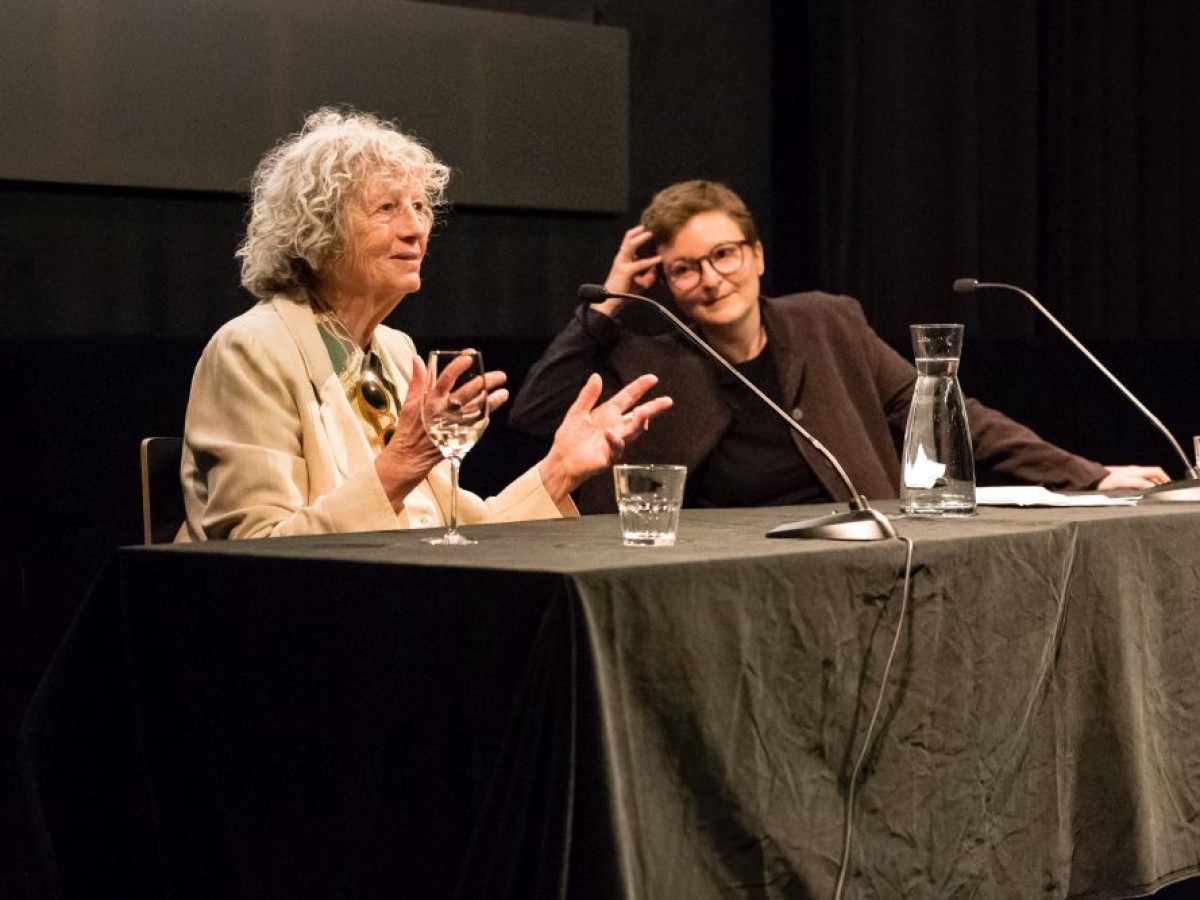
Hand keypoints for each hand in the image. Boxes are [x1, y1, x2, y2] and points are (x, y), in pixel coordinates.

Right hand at [374, 354, 509, 508]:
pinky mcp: (459, 437)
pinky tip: (493, 409)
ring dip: (492, 400)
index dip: (458, 366)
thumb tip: (417, 358)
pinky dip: (485, 416)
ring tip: (503, 392)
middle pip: (468, 392)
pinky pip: (476, 425)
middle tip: (499, 376)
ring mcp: (453, 424)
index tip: (470, 356)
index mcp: (430, 400)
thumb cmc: (408, 430)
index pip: (446, 378)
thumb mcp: (409, 403)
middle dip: (486, 382)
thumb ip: (417, 380)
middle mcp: (443, 411)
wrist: (408, 458)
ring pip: (476, 408)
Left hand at [537, 373, 673, 501]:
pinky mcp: (609, 457)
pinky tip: (610, 433)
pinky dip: (615, 441)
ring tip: (645, 411)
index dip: (640, 388)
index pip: (628, 398)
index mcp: (608, 413)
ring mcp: (614, 442)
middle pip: (638, 416)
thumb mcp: (577, 412)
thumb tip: (596, 376)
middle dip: (653, 408)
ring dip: (639, 422)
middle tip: (666, 401)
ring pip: (632, 431)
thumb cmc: (570, 438)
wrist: (561, 460)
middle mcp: (616, 427)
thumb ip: (588, 395)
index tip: (652, 379)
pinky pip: (616, 449)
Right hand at [593, 226, 661, 316]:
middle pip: (628, 239)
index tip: (649, 230)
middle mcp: (621, 259)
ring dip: (641, 238)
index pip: (629, 242)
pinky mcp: (625, 271)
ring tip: (651, 233)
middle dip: (638, 231)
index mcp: (623, 260)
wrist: (610, 302)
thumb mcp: (640, 283)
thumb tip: (657, 269)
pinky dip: (650, 260)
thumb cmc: (624, 293)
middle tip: (650, 226)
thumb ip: (649, 276)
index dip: (638, 235)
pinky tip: (658, 259)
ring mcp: (621, 263)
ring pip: (630, 245)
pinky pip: (639, 263)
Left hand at [1095, 464, 1170, 490]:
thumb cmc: (1104, 480)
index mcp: (1136, 470)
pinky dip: (1141, 489)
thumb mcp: (1124, 482)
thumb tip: (1153, 488)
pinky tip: (1139, 496)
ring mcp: (1127, 476)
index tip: (1169, 487)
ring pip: (1144, 480)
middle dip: (1159, 483)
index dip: (1166, 478)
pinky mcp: (1121, 482)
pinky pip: (1136, 485)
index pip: (1157, 471)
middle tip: (1162, 494)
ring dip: (1150, 487)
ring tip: (1152, 496)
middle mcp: (1133, 472)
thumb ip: (1139, 484)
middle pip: (1152, 476)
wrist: (1089, 480)